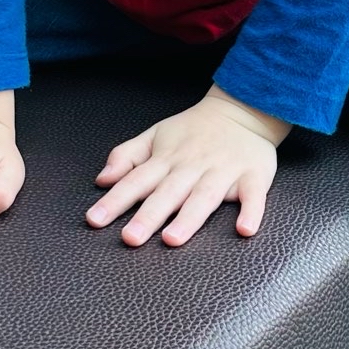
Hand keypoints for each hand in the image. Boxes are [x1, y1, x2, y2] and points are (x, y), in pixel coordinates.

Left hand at [87, 87, 287, 248]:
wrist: (242, 110)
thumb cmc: (194, 130)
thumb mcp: (155, 135)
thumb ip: (126, 156)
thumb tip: (102, 179)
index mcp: (167, 159)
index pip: (135, 181)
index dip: (114, 200)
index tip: (95, 220)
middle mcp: (192, 166)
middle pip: (167, 193)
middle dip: (148, 215)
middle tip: (130, 237)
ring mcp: (224, 172)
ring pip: (204, 196)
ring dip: (189, 218)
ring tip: (172, 239)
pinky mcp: (253, 176)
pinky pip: (253, 196)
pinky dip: (251, 211)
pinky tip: (244, 230)